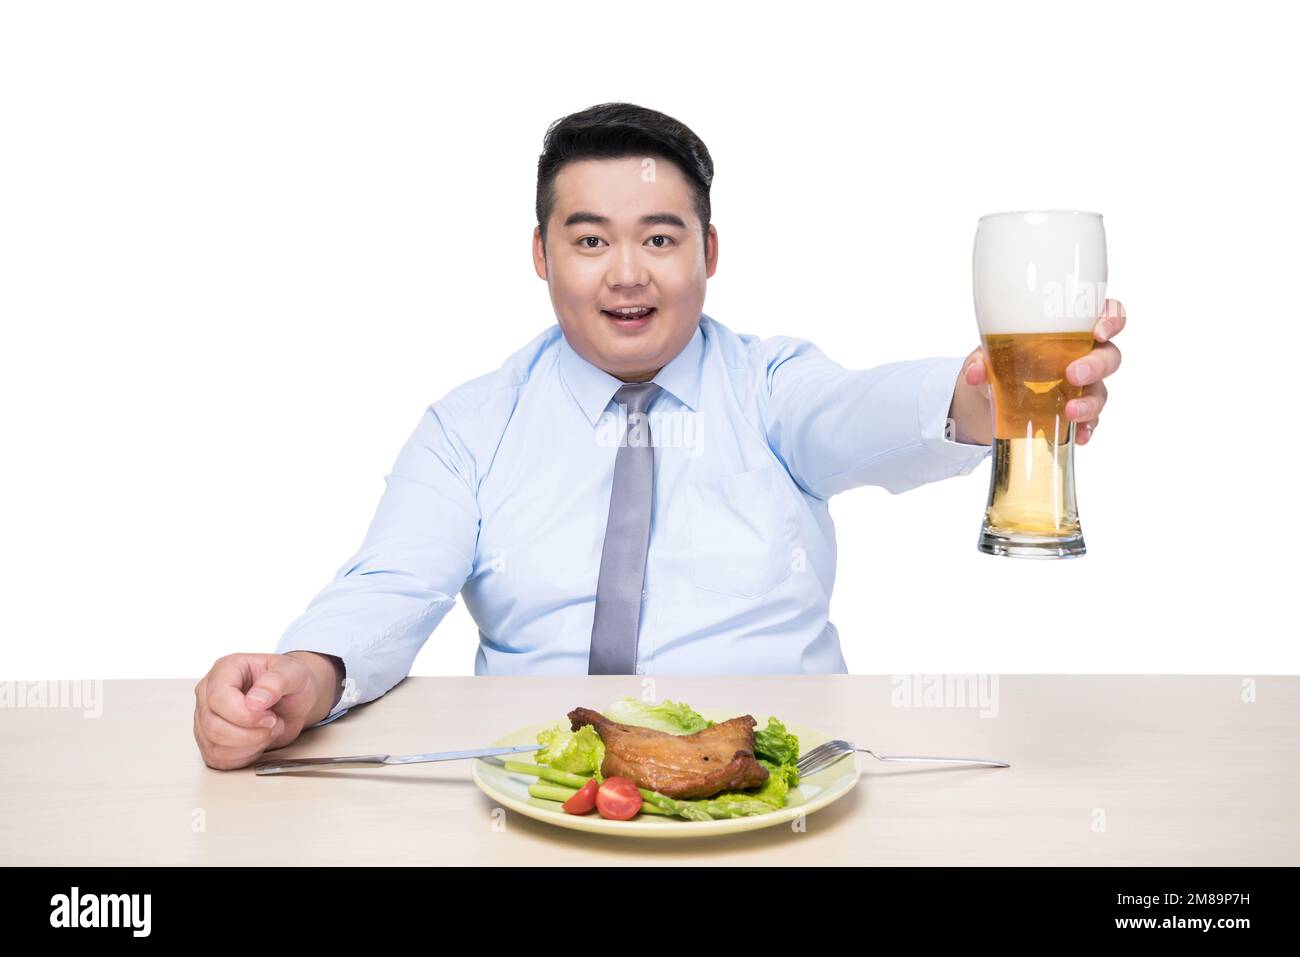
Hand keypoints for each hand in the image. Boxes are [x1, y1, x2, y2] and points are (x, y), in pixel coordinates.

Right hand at [193, 652, 338, 769]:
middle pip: (213, 727)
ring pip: (214, 746)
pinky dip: (243, 757)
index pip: (218, 699)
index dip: (245, 715)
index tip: (270, 716)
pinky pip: (217, 759)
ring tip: (268, 731)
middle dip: (250, 734)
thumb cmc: (291, 680)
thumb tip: (254, 701)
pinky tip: (258, 743)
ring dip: (249, 746)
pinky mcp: (210, 739)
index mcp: (225, 669)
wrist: (294, 698)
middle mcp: (209, 693)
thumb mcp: (294, 672)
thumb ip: (276, 682)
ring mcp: (206, 717)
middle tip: (273, 723)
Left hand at [957, 298, 1125, 445]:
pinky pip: (1091, 421)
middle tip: (1073, 374)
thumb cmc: (997, 365)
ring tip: (1071, 412)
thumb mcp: (984, 359)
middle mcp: (1081, 356)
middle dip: (1097, 364)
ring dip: (1091, 401)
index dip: (1112, 319)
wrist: (984, 403)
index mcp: (1067, 331)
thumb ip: (980, 361)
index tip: (1099, 330)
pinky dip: (1087, 428)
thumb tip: (975, 373)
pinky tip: (1079, 436)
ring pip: (1101, 390)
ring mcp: (1082, 387)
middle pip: (1109, 356)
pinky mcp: (1075, 414)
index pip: (1103, 314)